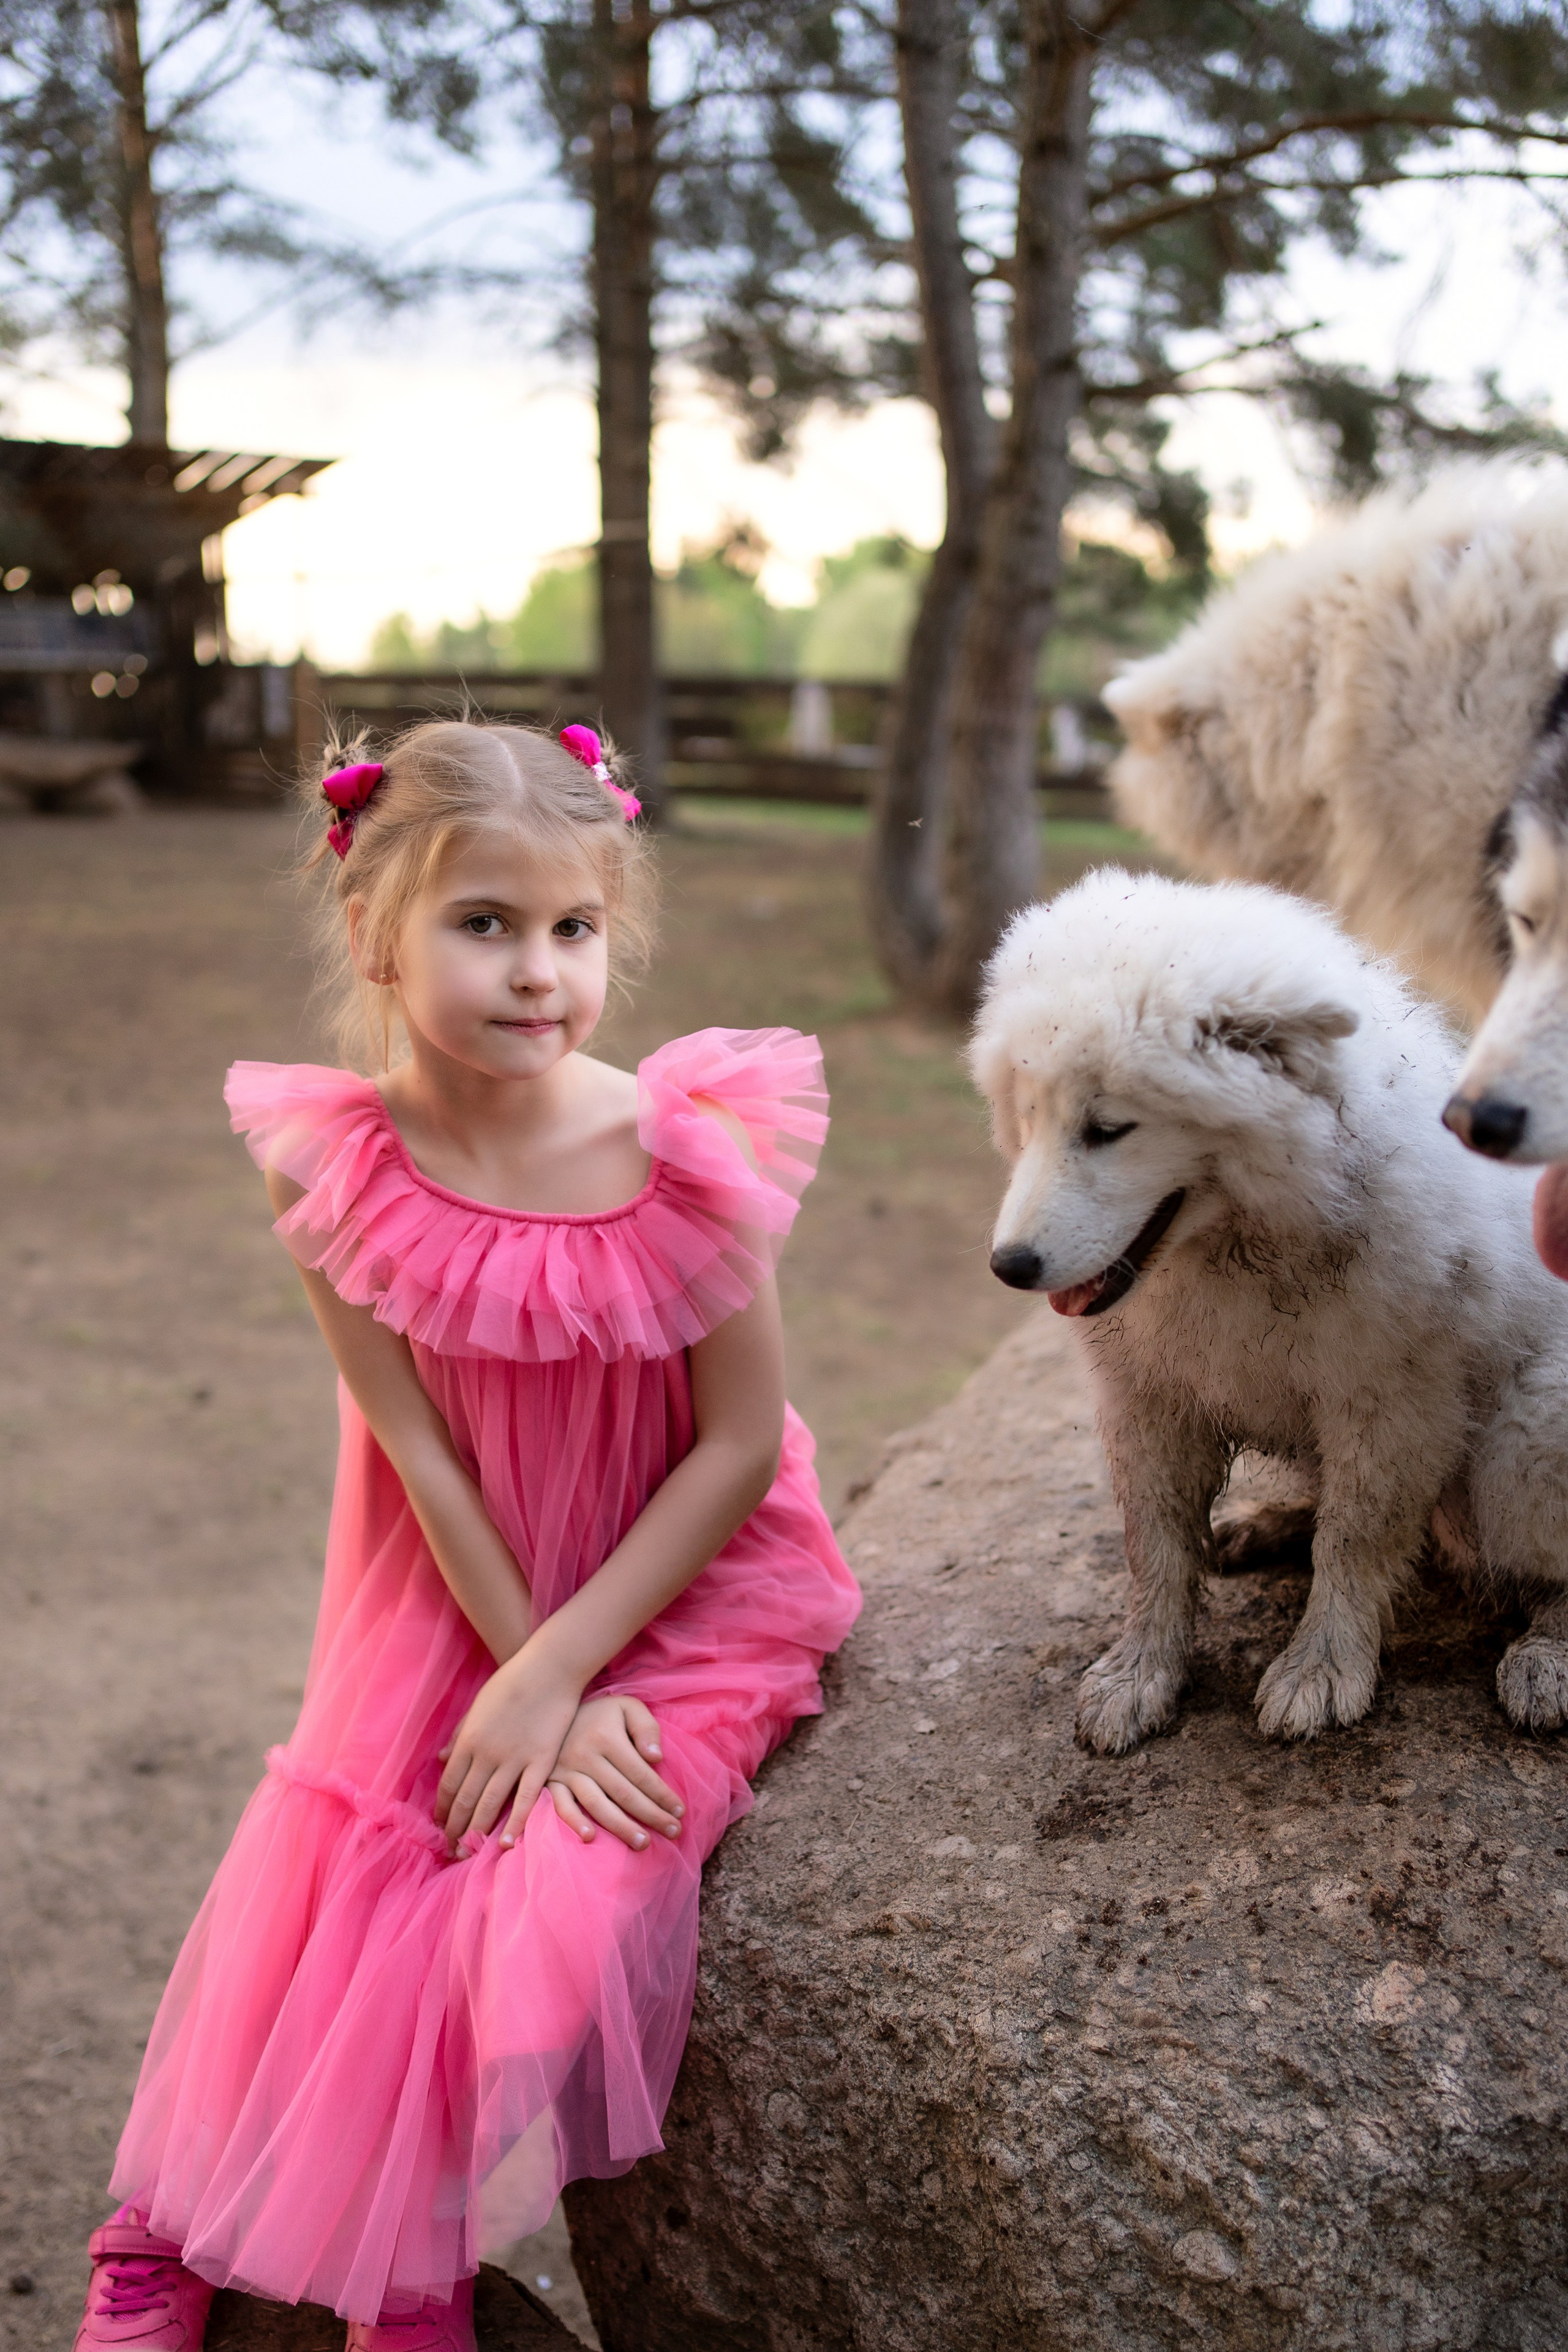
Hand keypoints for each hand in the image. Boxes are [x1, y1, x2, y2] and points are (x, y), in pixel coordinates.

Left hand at [435, 1647, 582, 1854]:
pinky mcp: (540, 1762)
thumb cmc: (510, 1683)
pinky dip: (515, 1823)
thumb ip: (460, 1735)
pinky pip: (526, 1798)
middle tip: (451, 1852)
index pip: (449, 1785)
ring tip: (470, 1853)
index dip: (443, 1810)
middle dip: (456, 1829)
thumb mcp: (477, 1707)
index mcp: (468, 1740)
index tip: (441, 1827)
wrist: (548, 1669)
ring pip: (490, 1804)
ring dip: (477, 1832)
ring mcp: (514, 1759)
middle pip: (466, 1800)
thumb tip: (440, 1758)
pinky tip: (505, 1843)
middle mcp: (487, 1754)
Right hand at [546, 1694, 683, 1852]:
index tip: (680, 1811)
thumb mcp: (627, 1707)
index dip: (662, 1794)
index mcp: (606, 1737)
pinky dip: (574, 1821)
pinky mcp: (551, 1781)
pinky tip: (590, 1837)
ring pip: (596, 1804)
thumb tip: (656, 1757)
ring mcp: (566, 1770)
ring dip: (621, 1826)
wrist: (553, 1707)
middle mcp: (585, 1755)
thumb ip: (646, 1727)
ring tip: (643, 1843)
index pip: (640, 1773)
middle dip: (651, 1815)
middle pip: (623, 1793)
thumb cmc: (601, 1713)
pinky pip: (561, 1805)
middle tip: (673, 1832)